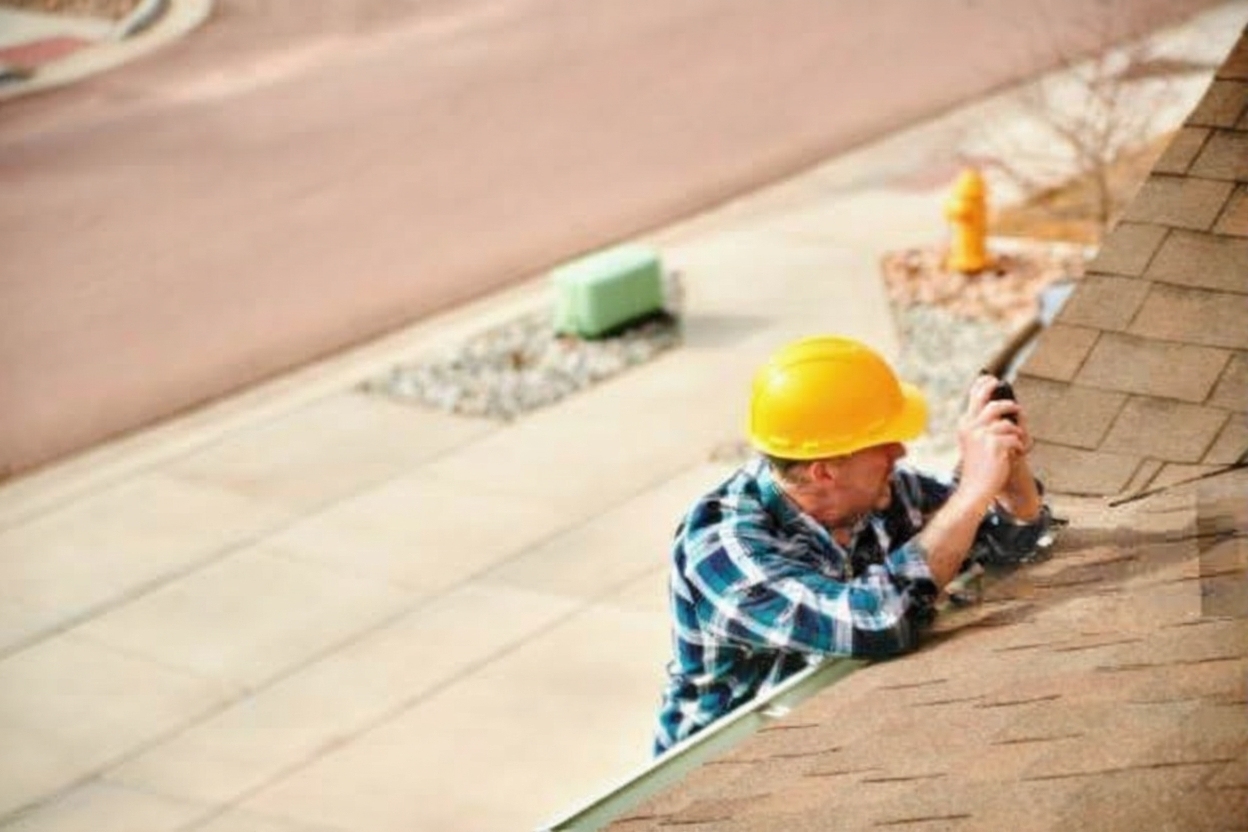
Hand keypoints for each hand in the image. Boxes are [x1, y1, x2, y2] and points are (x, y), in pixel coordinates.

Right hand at [956, 375, 1027, 507]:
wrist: (975, 488)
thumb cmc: (978, 467)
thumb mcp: (975, 443)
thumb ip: (984, 426)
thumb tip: (1003, 409)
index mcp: (965, 424)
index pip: (974, 396)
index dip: (985, 385)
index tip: (993, 380)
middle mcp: (971, 427)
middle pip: (993, 405)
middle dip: (1008, 404)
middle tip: (1017, 407)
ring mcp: (983, 435)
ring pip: (1008, 424)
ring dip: (1016, 433)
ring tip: (1017, 441)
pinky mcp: (996, 445)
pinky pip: (1015, 438)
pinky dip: (1018, 446)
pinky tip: (1014, 454)